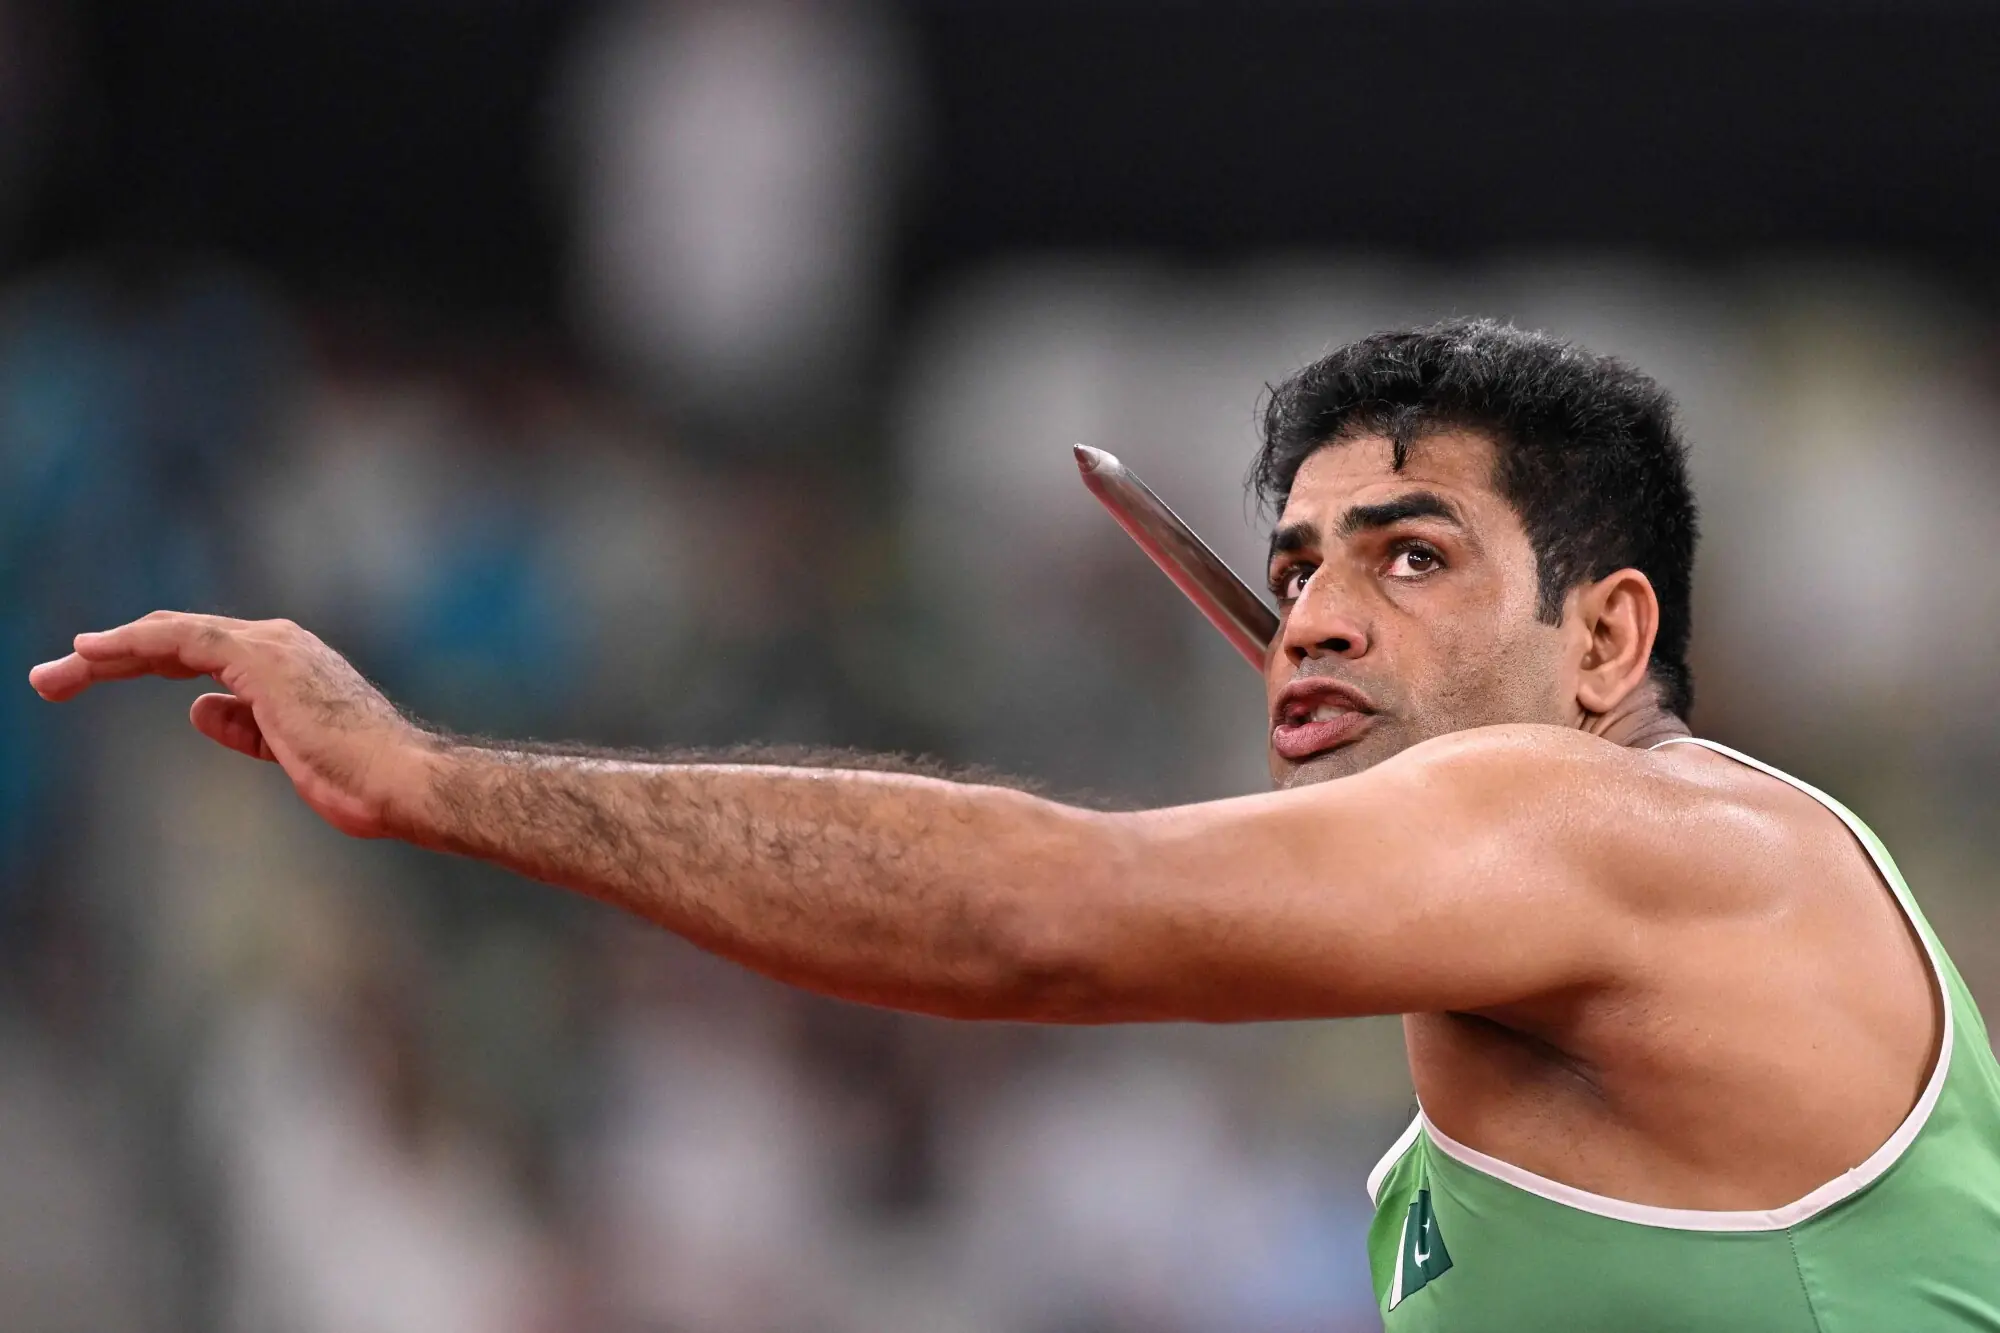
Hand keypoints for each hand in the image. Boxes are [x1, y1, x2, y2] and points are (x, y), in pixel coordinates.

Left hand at [28, 611, 431, 838]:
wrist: (398, 780)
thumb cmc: (358, 777)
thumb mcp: (288, 752)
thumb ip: (246, 727)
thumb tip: (201, 709)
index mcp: (287, 665)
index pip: (199, 652)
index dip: (142, 661)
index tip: (91, 676)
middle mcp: (277, 644)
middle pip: (175, 639)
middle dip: (110, 657)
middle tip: (51, 679)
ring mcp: (270, 647)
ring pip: (169, 635)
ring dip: (105, 654)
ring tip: (54, 675)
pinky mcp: (261, 658)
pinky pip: (183, 638)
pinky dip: (135, 642)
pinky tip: (92, 651)